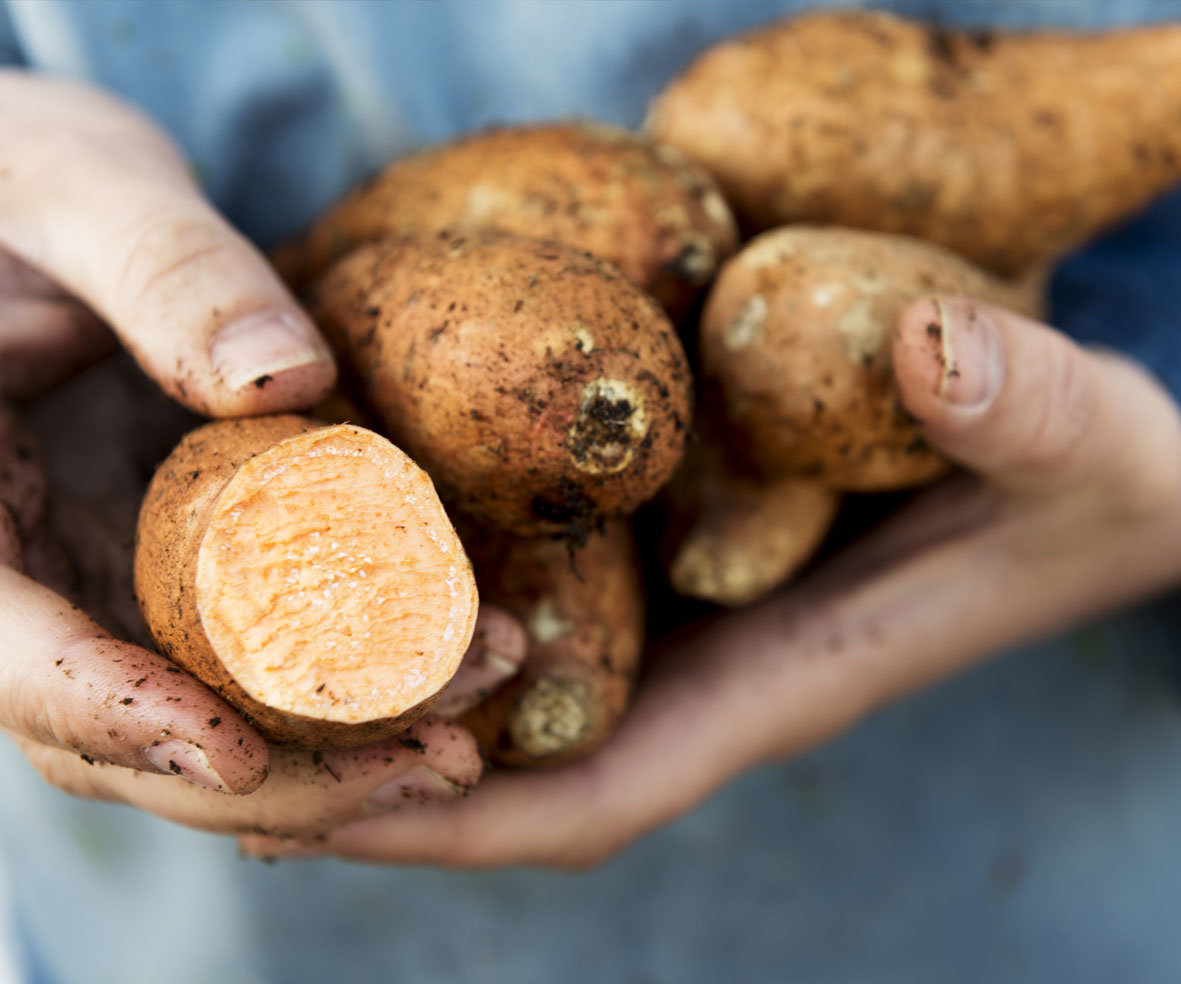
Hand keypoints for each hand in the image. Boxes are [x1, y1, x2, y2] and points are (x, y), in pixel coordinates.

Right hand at [0, 71, 523, 836]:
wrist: (35, 203)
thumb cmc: (19, 175)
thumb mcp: (79, 188)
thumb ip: (166, 269)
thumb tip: (289, 381)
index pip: (12, 658)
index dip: (117, 719)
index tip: (241, 759)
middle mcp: (19, 577)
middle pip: (123, 732)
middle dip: (280, 772)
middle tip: (435, 763)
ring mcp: (98, 582)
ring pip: (200, 712)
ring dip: (331, 750)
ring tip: (464, 741)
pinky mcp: (170, 569)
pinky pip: (249, 654)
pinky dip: (339, 682)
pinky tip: (443, 672)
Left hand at [242, 296, 1180, 866]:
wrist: (1123, 475)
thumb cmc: (1114, 482)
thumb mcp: (1092, 438)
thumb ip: (1026, 409)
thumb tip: (937, 351)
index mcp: (777, 679)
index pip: (589, 792)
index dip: (452, 816)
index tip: (313, 805)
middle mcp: (712, 666)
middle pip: (506, 762)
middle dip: (367, 767)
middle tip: (206, 724)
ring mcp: (691, 616)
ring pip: (506, 683)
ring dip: (378, 681)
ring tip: (231, 645)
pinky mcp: (685, 552)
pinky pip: (540, 597)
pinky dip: (438, 598)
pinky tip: (353, 547)